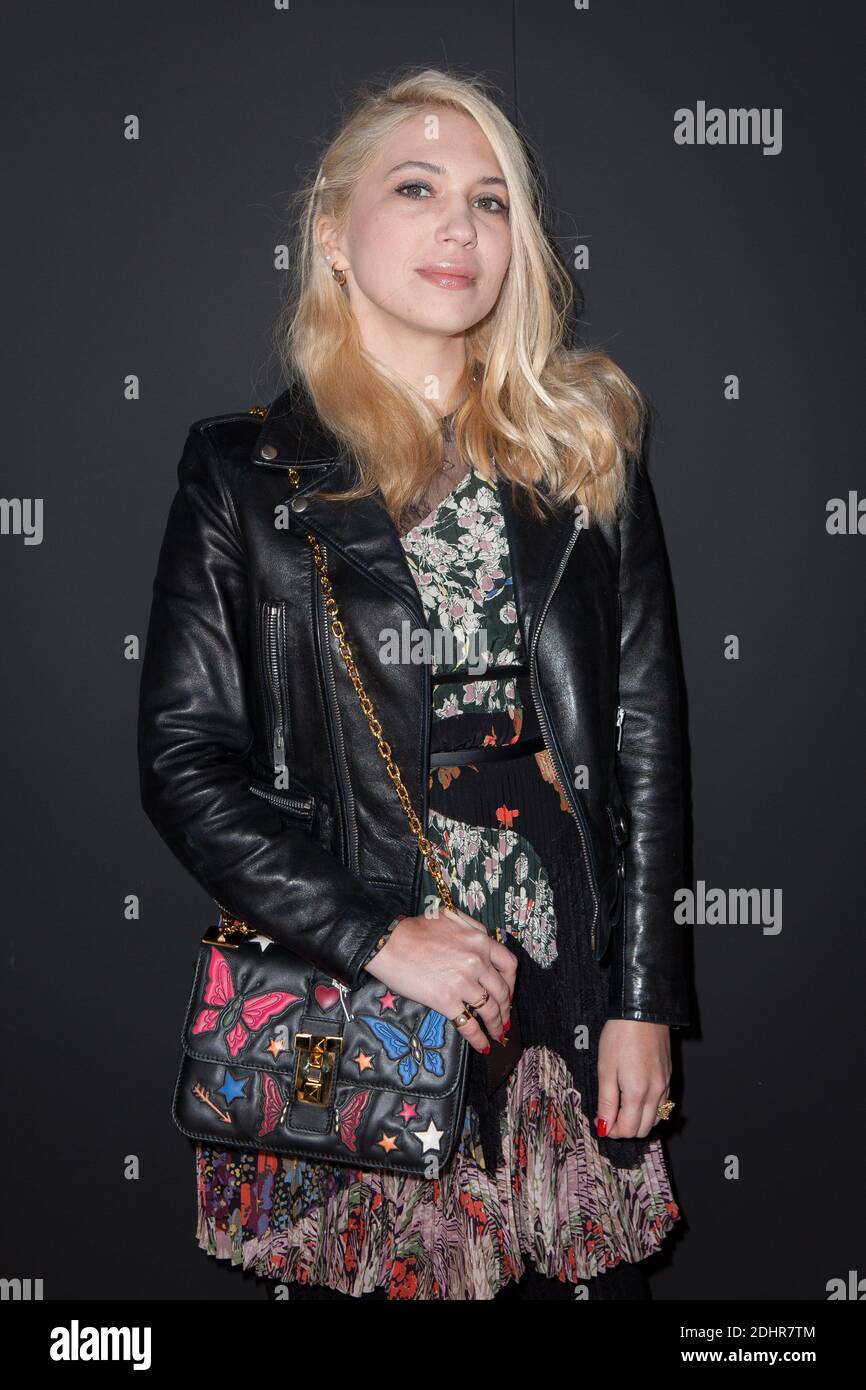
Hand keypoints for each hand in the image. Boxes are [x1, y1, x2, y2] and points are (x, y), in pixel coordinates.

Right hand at [363, 906, 515, 1054]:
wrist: (388, 942)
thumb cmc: (414, 929)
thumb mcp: (451, 918)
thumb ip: (471, 930)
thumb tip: (482, 943)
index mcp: (480, 940)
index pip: (508, 964)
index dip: (512, 983)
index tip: (508, 992)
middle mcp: (477, 961)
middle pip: (502, 990)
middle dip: (506, 1008)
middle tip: (505, 1018)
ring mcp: (463, 982)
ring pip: (490, 1009)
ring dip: (496, 1025)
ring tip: (497, 1033)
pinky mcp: (446, 1000)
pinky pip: (469, 1024)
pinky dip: (478, 1038)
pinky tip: (482, 1045)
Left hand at [595, 1019, 671, 1138]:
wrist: (642, 1012)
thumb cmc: (620, 1036)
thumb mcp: (605, 1069)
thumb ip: (606, 1102)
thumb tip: (604, 1126)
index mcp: (637, 1093)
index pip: (628, 1129)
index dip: (611, 1131)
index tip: (599, 1121)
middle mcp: (656, 1093)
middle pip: (644, 1129)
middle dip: (625, 1129)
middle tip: (608, 1116)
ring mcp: (665, 1085)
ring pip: (656, 1119)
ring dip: (639, 1121)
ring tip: (621, 1107)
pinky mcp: (669, 1076)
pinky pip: (663, 1104)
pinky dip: (650, 1109)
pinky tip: (636, 1098)